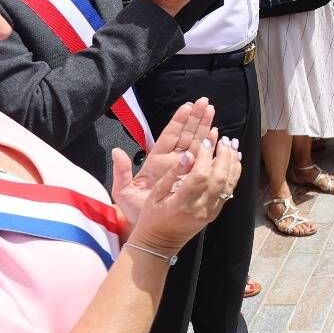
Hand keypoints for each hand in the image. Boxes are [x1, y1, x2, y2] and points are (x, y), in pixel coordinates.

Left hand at [111, 98, 215, 231]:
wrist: (148, 230)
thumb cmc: (134, 211)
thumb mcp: (124, 191)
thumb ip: (121, 171)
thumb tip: (116, 151)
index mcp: (156, 161)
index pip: (169, 136)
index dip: (178, 121)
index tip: (186, 106)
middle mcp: (172, 162)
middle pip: (186, 135)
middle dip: (195, 118)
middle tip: (205, 102)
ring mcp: (184, 169)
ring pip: (197, 144)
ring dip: (205, 128)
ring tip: (212, 111)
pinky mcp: (192, 179)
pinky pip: (203, 161)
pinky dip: (210, 148)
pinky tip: (217, 136)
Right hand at [120, 117, 239, 257]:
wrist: (159, 244)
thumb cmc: (152, 218)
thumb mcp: (155, 195)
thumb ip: (172, 175)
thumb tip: (188, 155)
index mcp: (182, 203)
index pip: (200, 176)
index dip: (205, 157)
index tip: (206, 141)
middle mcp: (200, 208)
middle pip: (219, 179)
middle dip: (224, 156)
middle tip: (225, 139)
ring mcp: (210, 211)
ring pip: (228, 185)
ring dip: (233, 163)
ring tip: (233, 145)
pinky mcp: (215, 212)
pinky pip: (229, 191)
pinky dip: (233, 174)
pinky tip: (234, 161)